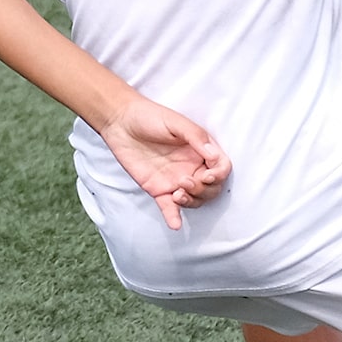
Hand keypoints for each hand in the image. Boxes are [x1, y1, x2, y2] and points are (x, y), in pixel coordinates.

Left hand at [98, 94, 230, 229]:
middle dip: (203, 190)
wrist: (120, 122)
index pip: (221, 168)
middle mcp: (192, 167)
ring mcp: (176, 180)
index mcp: (200, 150)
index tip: (207, 176)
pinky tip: (175, 225)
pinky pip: (169, 208)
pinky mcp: (158, 189)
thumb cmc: (149, 117)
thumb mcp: (176, 122)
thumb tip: (214, 156)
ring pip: (195, 200)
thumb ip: (196, 137)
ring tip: (176, 194)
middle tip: (185, 182)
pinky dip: (174, 217)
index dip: (219, 175)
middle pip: (211, 188)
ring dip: (192, 202)